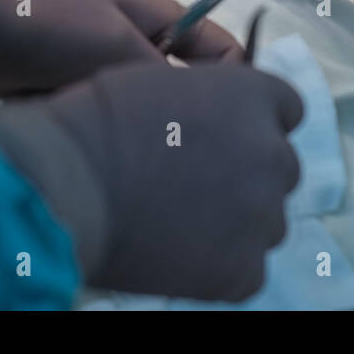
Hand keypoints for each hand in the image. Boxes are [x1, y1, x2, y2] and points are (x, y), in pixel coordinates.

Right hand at [0, 61, 302, 300]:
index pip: (286, 109)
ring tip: (179, 223)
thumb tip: (210, 123)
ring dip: (236, 221)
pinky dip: (218, 267)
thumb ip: (206, 100)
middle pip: (280, 167)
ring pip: (266, 221)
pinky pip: (246, 269)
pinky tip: (176, 254)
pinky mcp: (244, 272)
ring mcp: (262, 216)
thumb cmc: (97, 122)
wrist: (67, 184)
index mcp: (253, 96)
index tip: (225, 136)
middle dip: (247, 173)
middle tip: (195, 184)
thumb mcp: (160, 81)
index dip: (255, 122)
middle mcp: (272, 153)